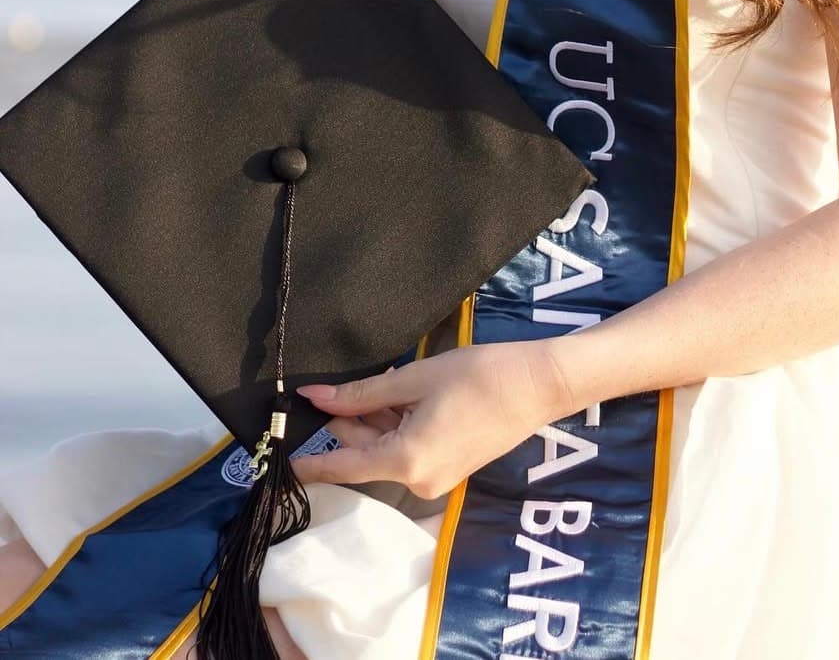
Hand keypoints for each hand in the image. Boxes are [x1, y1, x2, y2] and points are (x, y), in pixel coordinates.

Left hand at [289, 339, 572, 497]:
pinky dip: (399, 427)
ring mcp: (436, 480)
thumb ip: (363, 394)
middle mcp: (418, 482)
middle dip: (352, 422)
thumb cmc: (478, 377)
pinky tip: (405, 395)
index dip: (311, 463)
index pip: (343, 467)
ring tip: (389, 380)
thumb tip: (317, 398)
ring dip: (378, 420)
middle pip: (366, 454)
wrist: (537, 385)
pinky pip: (409, 451)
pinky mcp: (450, 470)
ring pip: (388, 450)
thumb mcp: (416, 379)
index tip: (281, 464)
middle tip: (348, 384)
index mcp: (406, 461)